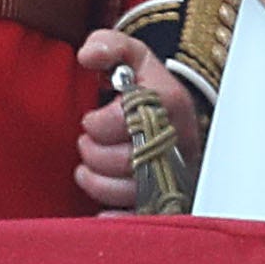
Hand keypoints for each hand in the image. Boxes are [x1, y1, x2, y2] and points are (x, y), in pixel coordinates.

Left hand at [72, 29, 203, 207]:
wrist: (176, 116)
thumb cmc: (147, 86)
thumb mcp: (132, 56)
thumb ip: (108, 45)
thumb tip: (87, 56)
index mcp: (168, 102)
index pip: (130, 118)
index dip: (99, 123)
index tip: (89, 120)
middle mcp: (178, 140)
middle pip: (129, 160)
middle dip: (94, 154)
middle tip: (87, 145)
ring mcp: (177, 173)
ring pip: (132, 191)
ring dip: (97, 182)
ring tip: (88, 169)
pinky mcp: (171, 200)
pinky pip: (143, 218)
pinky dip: (116, 218)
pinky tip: (100, 213)